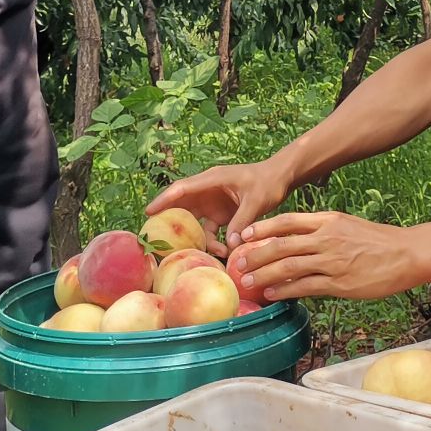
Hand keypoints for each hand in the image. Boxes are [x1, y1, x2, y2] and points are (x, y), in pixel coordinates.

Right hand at [145, 161, 290, 255]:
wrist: (281, 178)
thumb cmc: (268, 182)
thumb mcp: (256, 201)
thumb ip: (242, 221)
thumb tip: (230, 245)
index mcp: (212, 180)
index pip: (182, 189)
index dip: (164, 200)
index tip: (149, 212)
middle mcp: (208, 191)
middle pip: (182, 207)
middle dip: (171, 222)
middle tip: (159, 240)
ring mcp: (213, 203)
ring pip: (195, 223)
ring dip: (199, 239)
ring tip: (214, 252)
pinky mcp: (221, 214)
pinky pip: (209, 231)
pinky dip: (213, 242)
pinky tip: (224, 251)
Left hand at [226, 211, 423, 301]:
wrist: (407, 254)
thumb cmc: (377, 240)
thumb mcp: (347, 225)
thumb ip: (321, 230)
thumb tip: (294, 239)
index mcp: (328, 221)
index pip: (287, 221)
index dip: (262, 228)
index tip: (244, 235)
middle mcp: (327, 238)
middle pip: (281, 245)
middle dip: (255, 255)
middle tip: (237, 263)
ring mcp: (332, 261)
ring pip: (289, 267)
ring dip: (264, 275)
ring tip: (247, 282)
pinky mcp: (340, 283)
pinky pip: (305, 287)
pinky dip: (285, 291)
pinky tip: (272, 294)